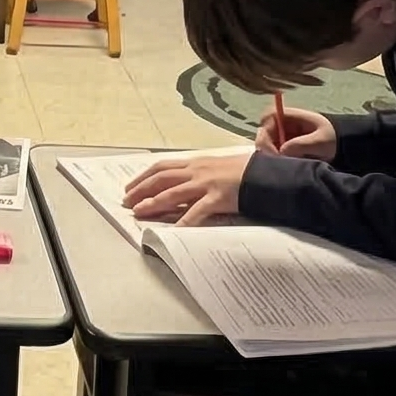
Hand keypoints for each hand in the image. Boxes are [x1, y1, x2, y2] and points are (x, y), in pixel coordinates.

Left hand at [124, 152, 250, 225]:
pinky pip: (196, 213)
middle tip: (127, 201)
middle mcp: (197, 171)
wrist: (268, 173)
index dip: (144, 176)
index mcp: (197, 162)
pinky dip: (182, 223)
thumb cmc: (248, 169)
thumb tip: (191, 183)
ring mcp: (206, 184)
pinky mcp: (217, 198)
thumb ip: (205, 174)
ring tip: (138, 212)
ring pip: (172, 193)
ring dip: (152, 203)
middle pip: (161, 178)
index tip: (131, 186)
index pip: (163, 167)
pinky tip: (172, 232)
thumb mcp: (221, 166)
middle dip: (141, 189)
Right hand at [257, 105, 337, 160]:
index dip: (266, 132)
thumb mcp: (319, 141)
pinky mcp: (284, 146)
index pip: (269, 117)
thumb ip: (300, 144)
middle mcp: (283, 124)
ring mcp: (282, 135)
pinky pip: (273, 152)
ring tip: (283, 166)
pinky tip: (285, 167)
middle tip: (276, 163)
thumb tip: (281, 151)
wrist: (343, 145)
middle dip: (267, 148)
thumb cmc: (332, 138)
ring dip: (271, 155)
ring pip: (267, 144)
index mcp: (291, 115)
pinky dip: (276, 160)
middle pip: (264, 132)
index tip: (272, 150)